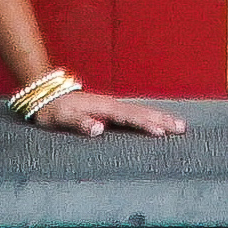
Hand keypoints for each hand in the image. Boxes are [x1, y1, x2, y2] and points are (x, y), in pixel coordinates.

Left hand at [24, 88, 185, 139]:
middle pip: (141, 112)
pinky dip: (149, 118)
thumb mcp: (60, 119)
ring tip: (179, 125)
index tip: (161, 132)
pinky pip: (134, 115)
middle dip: (162, 119)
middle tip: (182, 128)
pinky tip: (157, 124)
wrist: (45, 95)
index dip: (144, 124)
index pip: (128, 117)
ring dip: (160, 118)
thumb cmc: (52, 110)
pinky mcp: (109, 111)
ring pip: (140, 112)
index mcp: (102, 107)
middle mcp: (111, 105)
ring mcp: (111, 107)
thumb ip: (79, 123)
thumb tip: (99, 129)